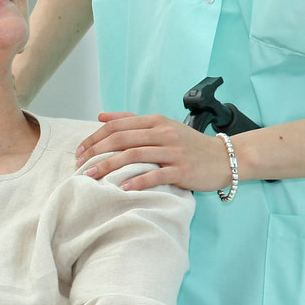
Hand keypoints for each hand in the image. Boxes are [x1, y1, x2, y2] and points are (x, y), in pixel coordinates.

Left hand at [74, 111, 233, 192]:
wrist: (225, 157)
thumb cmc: (190, 144)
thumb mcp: (162, 126)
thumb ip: (132, 120)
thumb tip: (102, 116)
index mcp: (156, 121)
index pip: (117, 125)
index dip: (94, 138)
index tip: (80, 151)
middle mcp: (163, 133)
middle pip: (121, 139)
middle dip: (96, 152)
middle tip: (79, 165)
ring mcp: (173, 151)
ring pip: (134, 155)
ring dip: (109, 166)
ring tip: (91, 176)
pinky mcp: (182, 170)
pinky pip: (156, 175)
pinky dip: (138, 181)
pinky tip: (123, 188)